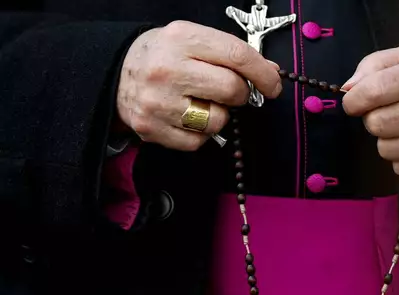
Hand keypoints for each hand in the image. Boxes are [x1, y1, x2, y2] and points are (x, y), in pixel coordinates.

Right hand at [116, 20, 281, 150]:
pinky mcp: (152, 129)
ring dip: (218, 115)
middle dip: (239, 94)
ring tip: (201, 102)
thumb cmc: (162, 56)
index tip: (273, 85)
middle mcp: (168, 70)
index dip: (263, 73)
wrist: (114, 73)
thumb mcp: (192, 40)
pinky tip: (187, 117)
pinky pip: (199, 141)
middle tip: (228, 91)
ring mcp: (158, 102)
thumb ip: (230, 54)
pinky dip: (201, 133)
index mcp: (182, 39)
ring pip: (218, 121)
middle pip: (231, 90)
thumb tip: (269, 72)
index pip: (237, 56)